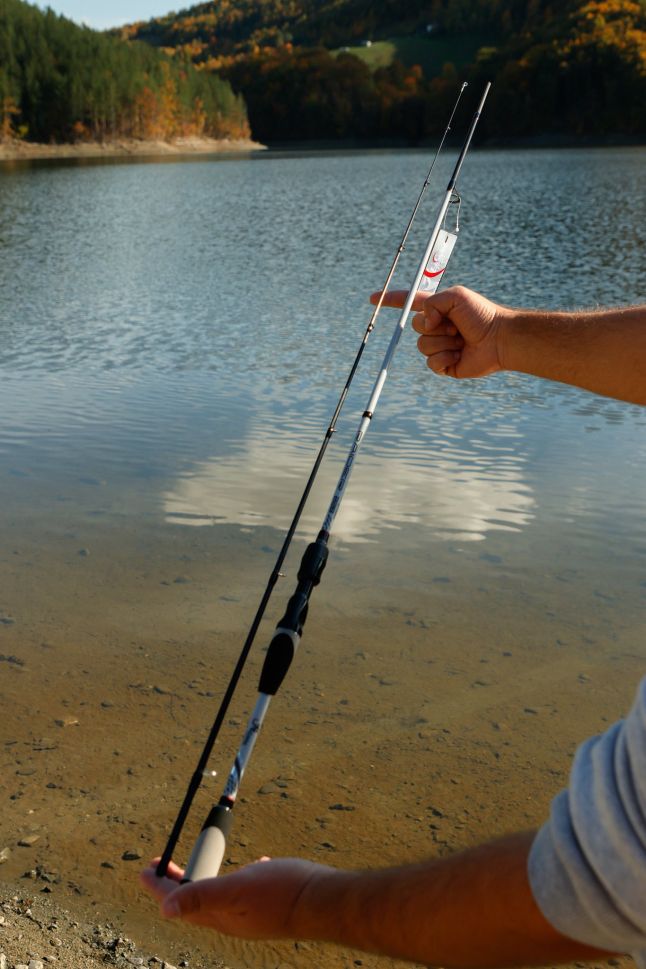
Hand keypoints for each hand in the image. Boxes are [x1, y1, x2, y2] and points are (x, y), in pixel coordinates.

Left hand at [140, 856, 330, 939]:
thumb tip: (165, 910)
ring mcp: (250, 912)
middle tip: (161, 865)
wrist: (324, 901)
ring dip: (201, 881)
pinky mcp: (267, 903)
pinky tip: (248, 866)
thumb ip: (202, 896)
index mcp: (220, 915)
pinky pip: (243, 891)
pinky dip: (234, 879)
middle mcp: (232, 918)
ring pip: (217, 897)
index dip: (159, 887)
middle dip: (175, 883)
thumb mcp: (237, 889)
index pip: (179, 903)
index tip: (144, 870)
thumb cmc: (282, 894)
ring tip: (193, 866)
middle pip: (194, 901)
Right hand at [371, 285, 507, 378]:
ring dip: (443, 342)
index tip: (373, 299)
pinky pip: (431, 363)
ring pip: (422, 346)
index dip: (391, 301)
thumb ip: (432, 302)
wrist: (499, 339)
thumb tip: (425, 323)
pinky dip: (445, 357)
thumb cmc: (482, 314)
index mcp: (437, 309)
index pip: (408, 303)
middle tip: (455, 326)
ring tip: (461, 340)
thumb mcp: (455, 296)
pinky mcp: (445, 364)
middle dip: (434, 326)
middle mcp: (436, 327)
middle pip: (414, 327)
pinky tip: (460, 354)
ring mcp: (439, 346)